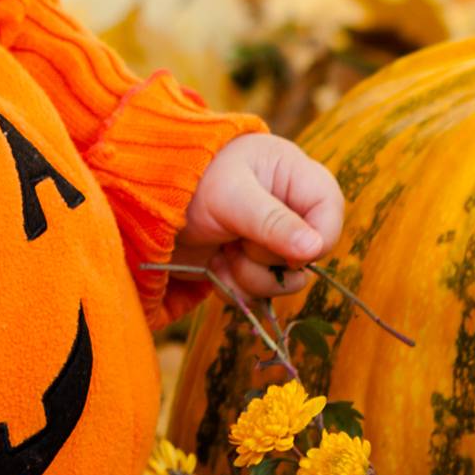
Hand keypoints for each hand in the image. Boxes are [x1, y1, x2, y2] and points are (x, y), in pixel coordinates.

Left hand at [174, 134, 344, 301]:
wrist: (144, 196)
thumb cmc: (192, 180)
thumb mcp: (232, 196)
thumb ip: (273, 222)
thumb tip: (314, 249)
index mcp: (297, 180)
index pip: (330, 219)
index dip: (314, 243)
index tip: (286, 249)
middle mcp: (289, 213)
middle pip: (306, 260)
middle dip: (265, 259)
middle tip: (234, 237)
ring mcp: (268, 242)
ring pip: (281, 284)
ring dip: (245, 275)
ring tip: (220, 249)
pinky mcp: (246, 265)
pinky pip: (256, 294)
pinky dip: (231, 286)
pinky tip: (212, 264)